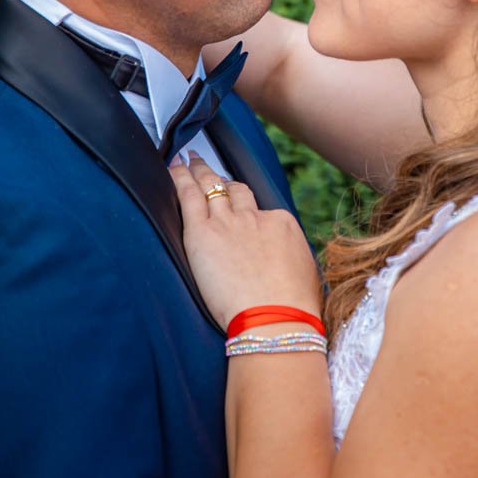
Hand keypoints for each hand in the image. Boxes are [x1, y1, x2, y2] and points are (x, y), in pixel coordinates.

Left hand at [171, 156, 321, 329]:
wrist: (276, 317)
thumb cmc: (294, 308)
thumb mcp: (304, 276)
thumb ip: (291, 261)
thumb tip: (288, 266)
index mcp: (281, 225)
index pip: (262, 211)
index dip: (248, 211)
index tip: (239, 212)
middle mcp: (255, 217)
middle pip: (236, 191)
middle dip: (222, 180)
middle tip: (210, 170)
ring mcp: (228, 221)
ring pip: (212, 186)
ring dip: (200, 171)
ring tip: (190, 160)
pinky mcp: (202, 232)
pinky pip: (189, 196)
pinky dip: (180, 178)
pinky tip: (173, 167)